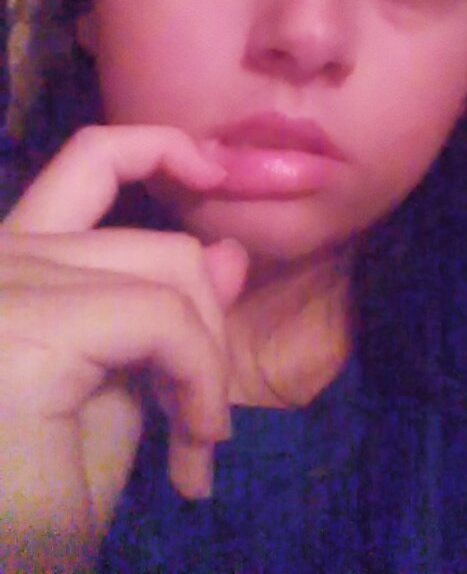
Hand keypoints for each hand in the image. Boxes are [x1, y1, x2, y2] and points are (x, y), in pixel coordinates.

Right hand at [0, 124, 247, 569]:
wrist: (4, 567)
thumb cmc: (26, 508)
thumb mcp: (111, 397)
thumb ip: (162, 317)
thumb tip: (228, 252)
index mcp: (10, 260)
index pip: (93, 163)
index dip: (160, 149)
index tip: (217, 174)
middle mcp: (2, 252)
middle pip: (155, 240)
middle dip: (206, 325)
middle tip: (204, 421)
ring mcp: (10, 278)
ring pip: (169, 268)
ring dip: (206, 359)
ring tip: (196, 444)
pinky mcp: (33, 322)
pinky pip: (164, 319)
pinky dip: (200, 380)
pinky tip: (192, 452)